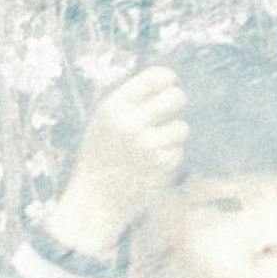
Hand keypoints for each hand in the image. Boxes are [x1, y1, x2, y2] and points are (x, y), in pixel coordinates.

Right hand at [39, 68, 187, 259]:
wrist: (94, 199)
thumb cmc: (100, 156)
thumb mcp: (104, 122)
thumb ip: (130, 101)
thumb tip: (167, 80)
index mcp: (114, 107)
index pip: (155, 78)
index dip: (167, 79)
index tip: (168, 84)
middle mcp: (131, 123)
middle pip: (177, 97)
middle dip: (177, 102)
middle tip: (171, 109)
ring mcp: (147, 146)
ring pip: (182, 127)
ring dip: (173, 135)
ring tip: (154, 144)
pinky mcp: (160, 167)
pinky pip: (178, 152)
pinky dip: (169, 158)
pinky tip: (150, 165)